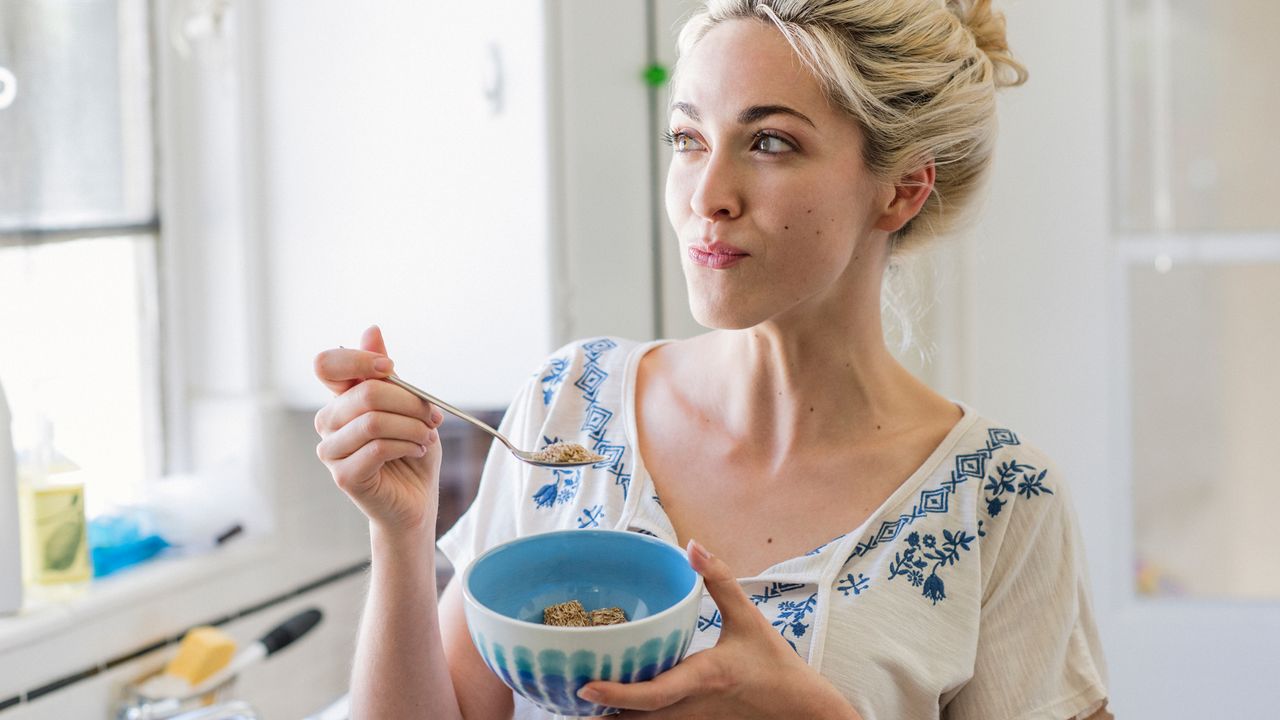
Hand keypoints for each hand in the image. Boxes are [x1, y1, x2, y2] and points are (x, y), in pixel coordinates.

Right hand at [313, 325, 444, 535]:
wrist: (417, 499)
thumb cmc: (411, 448)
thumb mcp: (407, 404)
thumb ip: (386, 373)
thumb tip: (371, 330)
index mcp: (340, 399)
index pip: (326, 364)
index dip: (358, 360)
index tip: (391, 369)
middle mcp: (328, 422)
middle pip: (365, 393)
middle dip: (410, 402)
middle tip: (433, 417)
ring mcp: (331, 450)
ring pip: (373, 422)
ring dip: (412, 427)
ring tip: (427, 436)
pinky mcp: (343, 476)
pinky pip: (377, 448)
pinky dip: (406, 445)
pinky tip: (417, 451)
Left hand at [577, 541, 860, 719]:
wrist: (799, 711)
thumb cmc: (775, 666)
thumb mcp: (749, 618)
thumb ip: (719, 580)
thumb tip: (692, 545)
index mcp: (701, 677)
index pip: (652, 694)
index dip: (617, 693)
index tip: (583, 688)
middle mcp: (689, 706)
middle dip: (599, 713)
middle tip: (561, 692)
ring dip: (611, 717)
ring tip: (576, 698)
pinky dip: (630, 716)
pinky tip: (610, 703)